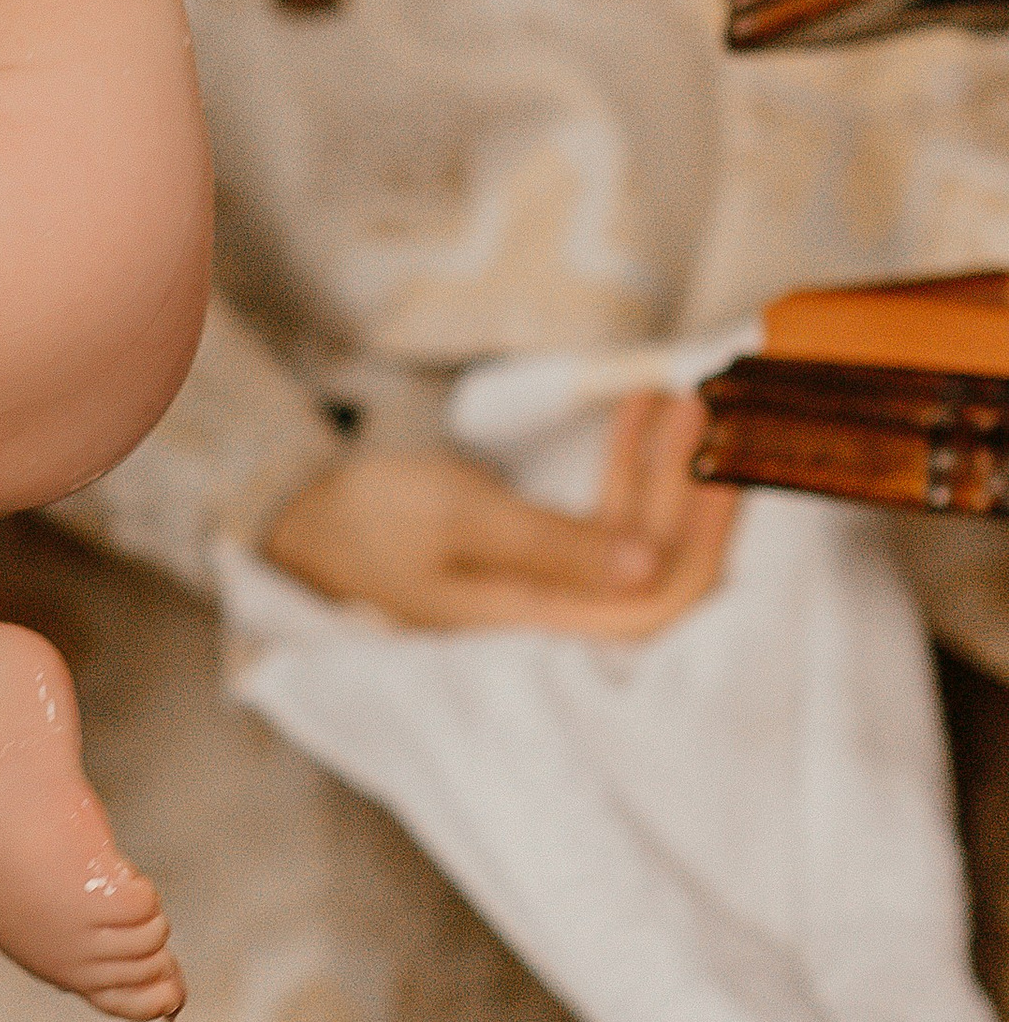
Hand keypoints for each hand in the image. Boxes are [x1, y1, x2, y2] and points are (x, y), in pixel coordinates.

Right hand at [261, 394, 737, 638]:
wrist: (298, 522)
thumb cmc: (370, 522)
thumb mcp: (461, 518)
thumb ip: (557, 545)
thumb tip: (648, 565)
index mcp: (541, 625)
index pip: (657, 603)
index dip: (703, 537)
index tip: (724, 463)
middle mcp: (555, 618)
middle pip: (656, 569)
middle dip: (692, 492)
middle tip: (713, 410)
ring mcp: (546, 592)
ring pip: (633, 541)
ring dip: (661, 472)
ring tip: (680, 396)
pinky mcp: (531, 563)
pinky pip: (599, 524)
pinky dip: (622, 472)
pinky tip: (636, 416)